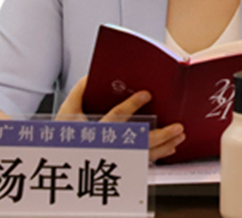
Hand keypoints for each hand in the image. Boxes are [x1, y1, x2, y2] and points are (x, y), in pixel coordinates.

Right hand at [57, 75, 185, 160]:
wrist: (62, 162)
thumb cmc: (64, 138)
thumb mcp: (67, 112)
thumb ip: (79, 91)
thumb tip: (92, 76)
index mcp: (95, 132)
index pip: (115, 118)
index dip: (132, 105)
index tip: (146, 95)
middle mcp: (108, 148)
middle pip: (138, 143)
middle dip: (160, 135)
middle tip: (177, 127)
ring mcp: (116, 159)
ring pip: (145, 156)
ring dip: (165, 146)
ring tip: (179, 135)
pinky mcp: (122, 166)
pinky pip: (144, 163)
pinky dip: (159, 155)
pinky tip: (169, 148)